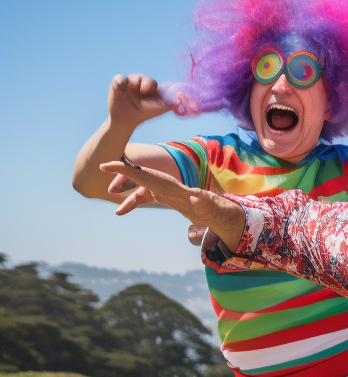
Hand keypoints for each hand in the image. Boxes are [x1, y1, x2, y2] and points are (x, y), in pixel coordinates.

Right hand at [98, 157, 245, 250]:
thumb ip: (203, 201)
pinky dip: (131, 203)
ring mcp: (161, 189)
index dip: (128, 169)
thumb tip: (198, 197)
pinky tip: (119, 212)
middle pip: (139, 176)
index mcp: (170, 185)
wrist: (214, 211)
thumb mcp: (207, 206)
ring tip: (107, 199)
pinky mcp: (162, 196)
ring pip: (138, 188)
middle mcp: (164, 184)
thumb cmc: (210, 208)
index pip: (147, 174)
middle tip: (103, 167)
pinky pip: (142, 198)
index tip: (111, 164)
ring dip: (124, 193)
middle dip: (122, 173)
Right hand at [108, 74, 174, 130]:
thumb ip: (169, 104)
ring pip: (134, 77)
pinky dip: (122, 81)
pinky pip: (120, 77)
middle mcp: (140, 85)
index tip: (150, 91)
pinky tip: (123, 88)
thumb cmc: (143, 114)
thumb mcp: (158, 110)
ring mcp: (129, 84)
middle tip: (143, 90)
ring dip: (135, 82)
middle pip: (145, 79)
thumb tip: (179, 100)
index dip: (151, 86)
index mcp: (150, 90)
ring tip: (132, 92)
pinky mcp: (118, 84)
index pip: (152, 83)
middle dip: (146, 83)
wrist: (125, 120)